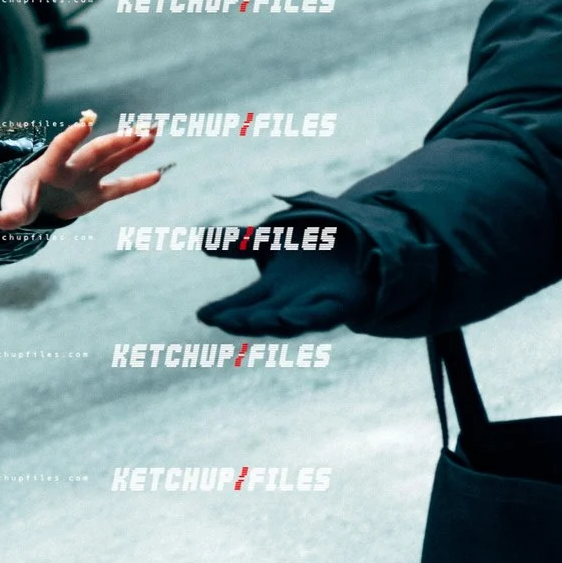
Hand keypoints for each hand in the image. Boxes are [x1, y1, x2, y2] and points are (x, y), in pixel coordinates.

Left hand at [0, 114, 162, 230]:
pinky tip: (157, 175)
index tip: (85, 123)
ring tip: (153, 131)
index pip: (61, 148)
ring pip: (112, 160)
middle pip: (96, 151)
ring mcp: (87, 178)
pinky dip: (137, 183)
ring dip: (131, 147)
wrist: (32, 202)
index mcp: (49, 167)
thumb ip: (7, 215)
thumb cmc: (20, 199)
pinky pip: (119, 188)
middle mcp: (72, 168)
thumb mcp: (13, 209)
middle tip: (137, 128)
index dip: (71, 137)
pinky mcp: (96, 194)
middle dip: (116, 141)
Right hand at [196, 250, 373, 335]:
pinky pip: (322, 315)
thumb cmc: (312, 247)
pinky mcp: (340, 304)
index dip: (222, 311)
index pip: (240, 305)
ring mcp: (313, 307)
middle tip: (223, 321)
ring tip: (252, 320)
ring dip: (270, 322)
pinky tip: (290, 317)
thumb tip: (201, 241)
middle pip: (260, 317)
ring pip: (288, 321)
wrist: (360, 245)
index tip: (202, 316)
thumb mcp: (270, 240)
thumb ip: (238, 243)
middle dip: (242, 320)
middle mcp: (288, 304)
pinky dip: (307, 318)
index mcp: (269, 293)